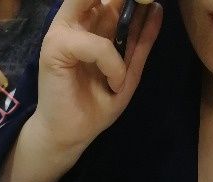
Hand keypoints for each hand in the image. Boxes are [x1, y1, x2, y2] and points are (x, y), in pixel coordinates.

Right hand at [30, 0, 162, 157]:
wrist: (69, 136)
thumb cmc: (93, 107)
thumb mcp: (126, 72)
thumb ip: (140, 42)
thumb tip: (157, 7)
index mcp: (87, 24)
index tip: (146, 1)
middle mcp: (73, 23)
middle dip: (125, 1)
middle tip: (147, 4)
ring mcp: (62, 32)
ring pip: (105, 11)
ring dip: (128, 28)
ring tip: (129, 63)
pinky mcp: (56, 47)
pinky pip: (98, 45)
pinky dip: (112, 62)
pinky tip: (115, 83)